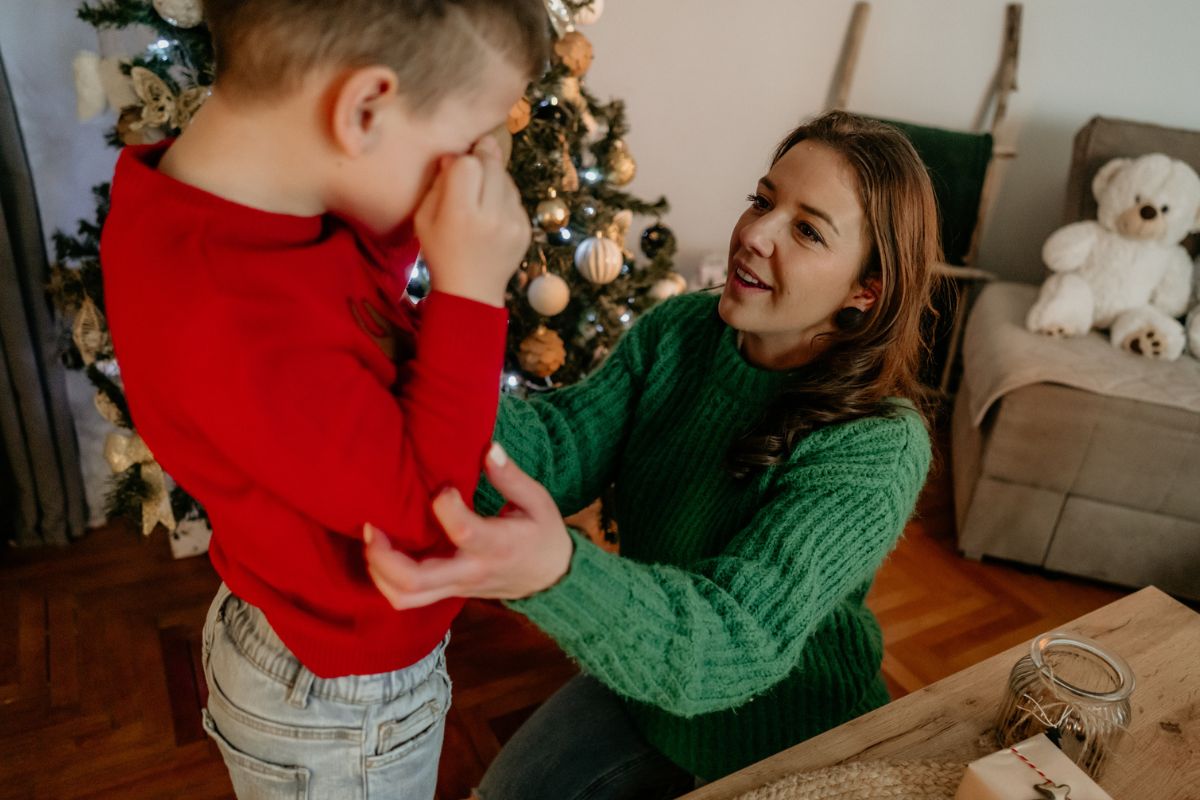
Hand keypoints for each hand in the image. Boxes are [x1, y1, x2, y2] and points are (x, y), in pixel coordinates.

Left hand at [364, 443, 572, 608]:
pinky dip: (386, 581)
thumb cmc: (543, 534)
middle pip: (415, 579)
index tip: (444, 487)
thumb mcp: (537, 501)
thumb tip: (489, 448)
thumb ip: (511, 476)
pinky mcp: (448, 592)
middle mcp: (471, 571)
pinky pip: (408, 598)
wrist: (552, 578)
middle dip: (383, 555)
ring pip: (405, 596)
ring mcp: (457, 587)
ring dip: (378, 572)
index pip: (462, 531)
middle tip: (373, 525)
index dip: (445, 506)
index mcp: (497, 545)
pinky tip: (381, 554)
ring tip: (373, 540)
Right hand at [414, 137, 530, 307]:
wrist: (471, 292)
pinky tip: (492, 211)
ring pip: (507, 180)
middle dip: (483, 157)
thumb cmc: (441, 254)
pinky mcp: (526, 229)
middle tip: (475, 158)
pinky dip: (505, 197)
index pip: (468, 164)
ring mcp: (513, 223)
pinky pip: (516, 199)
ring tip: (482, 191)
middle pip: (492, 165)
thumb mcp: (424, 219)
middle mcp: (491, 216)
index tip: (457, 164)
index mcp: (461, 214)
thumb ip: (438, 185)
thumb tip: (454, 156)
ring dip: (495, 177)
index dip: (462, 159)